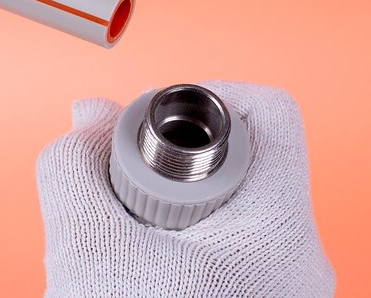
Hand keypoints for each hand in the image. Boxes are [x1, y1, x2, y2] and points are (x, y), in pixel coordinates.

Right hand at [37, 82, 334, 296]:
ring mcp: (280, 288)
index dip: (207, 93)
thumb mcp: (86, 250)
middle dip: (163, 162)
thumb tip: (88, 112)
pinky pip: (219, 246)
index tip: (151, 118)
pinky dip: (169, 240)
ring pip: (221, 206)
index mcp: (279, 230)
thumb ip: (75, 166)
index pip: (271, 113)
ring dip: (159, 205)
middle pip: (237, 160)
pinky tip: (128, 265)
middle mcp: (296, 258)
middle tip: (112, 186)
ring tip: (112, 235)